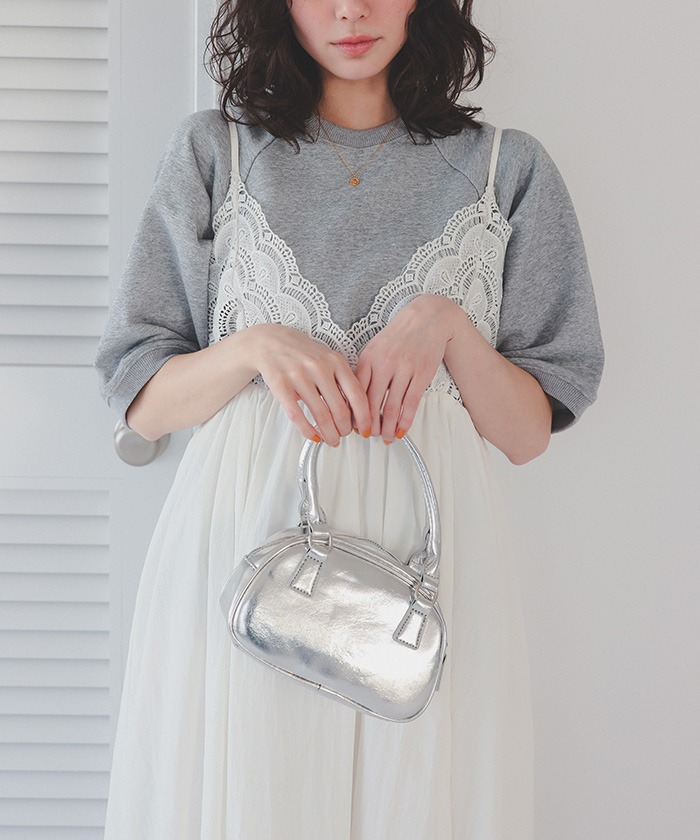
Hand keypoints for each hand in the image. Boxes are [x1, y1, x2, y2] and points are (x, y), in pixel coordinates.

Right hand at [248, 323, 370, 445]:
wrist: (272, 342)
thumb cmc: (303, 353)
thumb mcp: (329, 359)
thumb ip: (343, 381)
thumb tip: (356, 412)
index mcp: (336, 361)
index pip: (358, 396)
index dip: (364, 418)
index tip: (365, 429)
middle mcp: (319, 368)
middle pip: (340, 410)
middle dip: (345, 430)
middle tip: (344, 435)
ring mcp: (299, 376)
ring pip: (321, 416)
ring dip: (329, 434)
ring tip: (331, 439)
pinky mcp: (281, 386)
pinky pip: (297, 416)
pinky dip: (308, 431)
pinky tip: (313, 436)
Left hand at [354, 295, 459, 442]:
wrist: (427, 318)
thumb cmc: (399, 335)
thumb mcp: (374, 348)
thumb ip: (364, 371)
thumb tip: (355, 399)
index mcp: (368, 358)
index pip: (355, 392)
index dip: (353, 413)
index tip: (353, 426)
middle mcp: (384, 364)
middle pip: (372, 403)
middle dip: (370, 425)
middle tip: (370, 435)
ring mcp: (404, 369)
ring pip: (392, 407)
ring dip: (388, 427)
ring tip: (387, 437)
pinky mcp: (421, 374)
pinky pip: (411, 403)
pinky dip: (406, 420)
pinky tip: (402, 429)